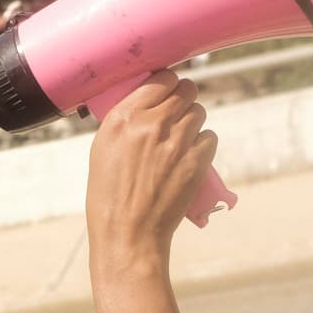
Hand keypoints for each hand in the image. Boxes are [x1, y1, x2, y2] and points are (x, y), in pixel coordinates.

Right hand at [85, 70, 216, 275]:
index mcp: (123, 118)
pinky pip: (210, 137)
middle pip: (185, 90)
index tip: (167, 90)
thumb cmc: (109, 195)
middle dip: (184, 98)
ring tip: (182, 137)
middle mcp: (151, 125)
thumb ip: (125, 121)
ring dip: (194, 120)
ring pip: (199, 112)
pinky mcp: (197, 162)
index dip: (167, 83)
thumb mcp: (103, 149)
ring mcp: (176, 143)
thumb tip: (147, 102)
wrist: (128, 233)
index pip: (159, 80)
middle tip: (179, 110)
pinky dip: (202, 144)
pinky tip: (190, 155)